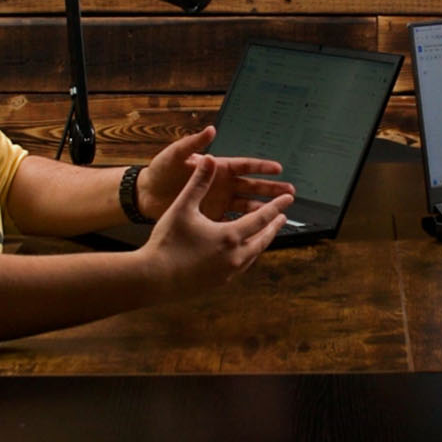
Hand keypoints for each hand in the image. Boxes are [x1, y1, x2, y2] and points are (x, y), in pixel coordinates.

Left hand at [140, 126, 291, 220]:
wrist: (146, 195)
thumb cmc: (160, 171)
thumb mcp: (175, 155)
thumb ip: (193, 144)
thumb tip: (210, 130)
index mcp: (217, 168)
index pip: (245, 166)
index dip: (262, 167)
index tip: (279, 168)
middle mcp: (222, 185)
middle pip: (252, 187)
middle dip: (271, 190)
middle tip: (290, 193)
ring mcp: (218, 201)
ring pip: (247, 206)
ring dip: (263, 209)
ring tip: (280, 214)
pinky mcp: (211, 217)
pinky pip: (233, 221)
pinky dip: (245, 226)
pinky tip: (257, 232)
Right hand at [143, 156, 293, 295]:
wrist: (154, 278)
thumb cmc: (167, 242)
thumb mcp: (183, 207)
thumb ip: (198, 182)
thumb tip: (208, 159)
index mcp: (230, 235)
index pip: (261, 218)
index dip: (276, 206)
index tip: (288, 200)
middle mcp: (235, 256)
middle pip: (263, 239)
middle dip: (274, 226)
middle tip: (283, 217)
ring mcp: (228, 272)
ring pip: (254, 255)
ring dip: (262, 242)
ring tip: (265, 234)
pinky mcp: (219, 282)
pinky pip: (242, 266)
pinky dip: (248, 255)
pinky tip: (243, 253)